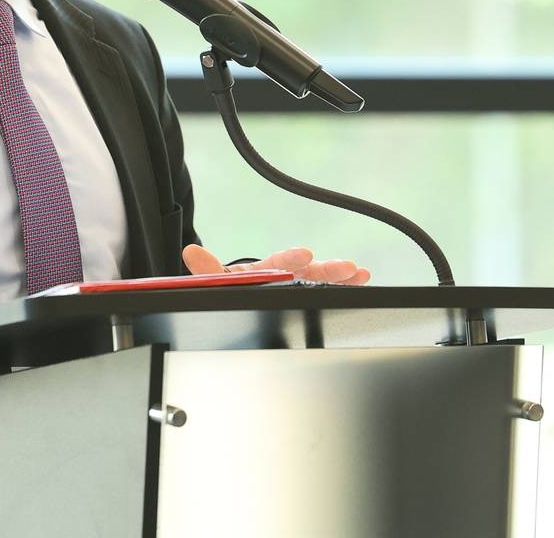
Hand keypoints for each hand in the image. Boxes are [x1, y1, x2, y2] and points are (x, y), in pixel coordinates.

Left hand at [182, 243, 370, 284]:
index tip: (304, 254)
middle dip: (326, 269)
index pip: (278, 264)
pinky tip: (362, 280)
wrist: (233, 301)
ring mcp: (296, 288)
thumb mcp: (217, 282)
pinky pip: (326, 293)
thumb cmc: (228, 289)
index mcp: (262, 272)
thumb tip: (191, 252)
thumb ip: (208, 270)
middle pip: (306, 272)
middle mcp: (283, 276)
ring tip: (360, 273)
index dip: (290, 260)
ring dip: (340, 277)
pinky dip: (344, 288)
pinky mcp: (305, 299)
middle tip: (346, 267)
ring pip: (320, 281)